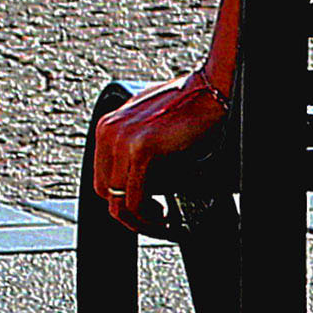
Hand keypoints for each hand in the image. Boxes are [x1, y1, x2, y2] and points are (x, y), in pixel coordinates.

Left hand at [90, 64, 232, 224]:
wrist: (210, 89)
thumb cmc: (190, 105)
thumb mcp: (152, 126)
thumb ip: (137, 148)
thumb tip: (140, 179)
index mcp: (107, 127)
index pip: (102, 178)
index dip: (122, 200)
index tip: (143, 210)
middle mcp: (108, 132)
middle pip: (105, 192)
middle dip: (129, 214)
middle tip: (155, 220)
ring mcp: (121, 139)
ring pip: (117, 200)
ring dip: (140, 220)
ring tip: (162, 222)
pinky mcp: (141, 148)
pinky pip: (135, 197)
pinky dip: (148, 215)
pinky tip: (166, 216)